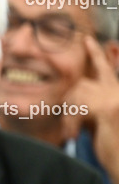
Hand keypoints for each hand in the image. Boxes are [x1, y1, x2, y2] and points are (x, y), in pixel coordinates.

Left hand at [63, 35, 118, 183]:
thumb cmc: (111, 144)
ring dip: (69, 117)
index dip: (95, 53)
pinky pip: (76, 107)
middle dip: (68, 106)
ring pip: (75, 95)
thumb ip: (88, 104)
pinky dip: (71, 122)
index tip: (86, 39)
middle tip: (70, 128)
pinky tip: (75, 135)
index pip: (104, 67)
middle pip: (79, 85)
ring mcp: (115, 97)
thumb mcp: (96, 120)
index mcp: (115, 91)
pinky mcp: (109, 108)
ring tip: (74, 133)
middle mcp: (116, 90)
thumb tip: (70, 96)